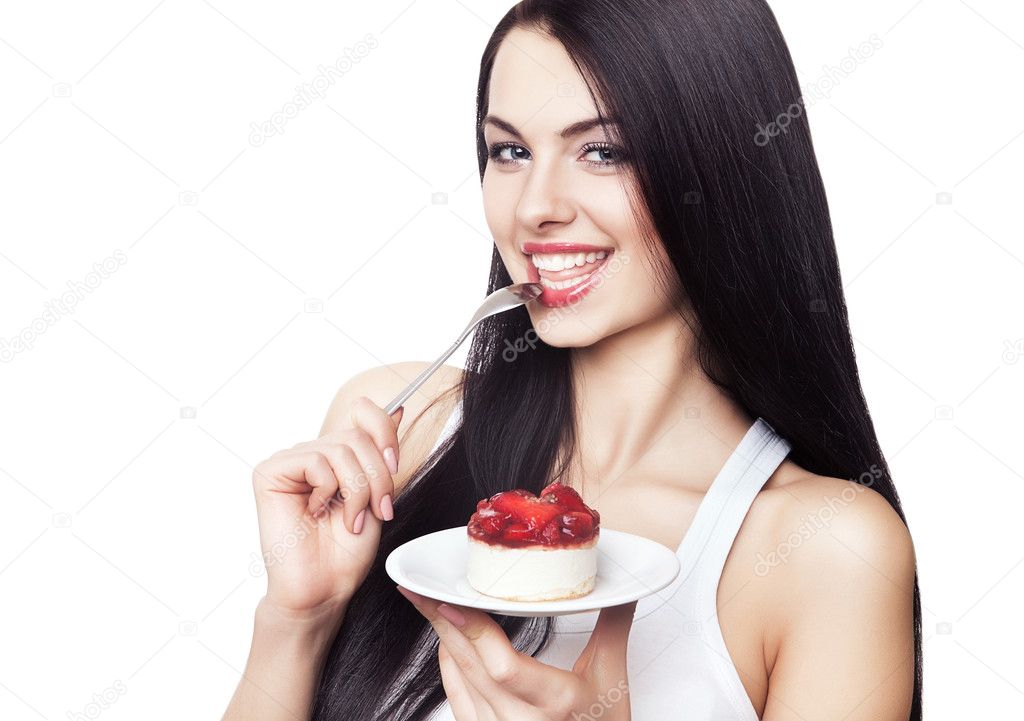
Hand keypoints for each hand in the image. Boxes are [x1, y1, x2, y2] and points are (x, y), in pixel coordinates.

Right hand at [250, 397, 403, 618]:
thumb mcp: (377, 496)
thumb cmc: (346, 552)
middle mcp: (312, 453)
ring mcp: (290, 462)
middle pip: (357, 436)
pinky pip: (315, 461)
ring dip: (358, 490)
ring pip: (341, 448)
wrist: (323, 590)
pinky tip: (316, 513)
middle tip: (378, 511)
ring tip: (350, 521)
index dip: (384, 431)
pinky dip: (328, 491)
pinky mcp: (270, 472)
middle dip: (378, 477)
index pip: (362, 411)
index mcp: (337, 457)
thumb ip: (381, 453)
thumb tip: (398, 409)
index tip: (395, 465)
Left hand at [397, 586, 634, 720]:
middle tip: (421, 588)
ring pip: (458, 679)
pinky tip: (447, 640)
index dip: (472, 633)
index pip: (502, 666)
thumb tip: (624, 587)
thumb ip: (613, 628)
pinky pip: (456, 697)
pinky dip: (449, 663)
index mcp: (554, 703)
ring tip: (427, 603)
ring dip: (443, 638)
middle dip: (443, 622)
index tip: (449, 602)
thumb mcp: (612, 681)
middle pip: (470, 665)